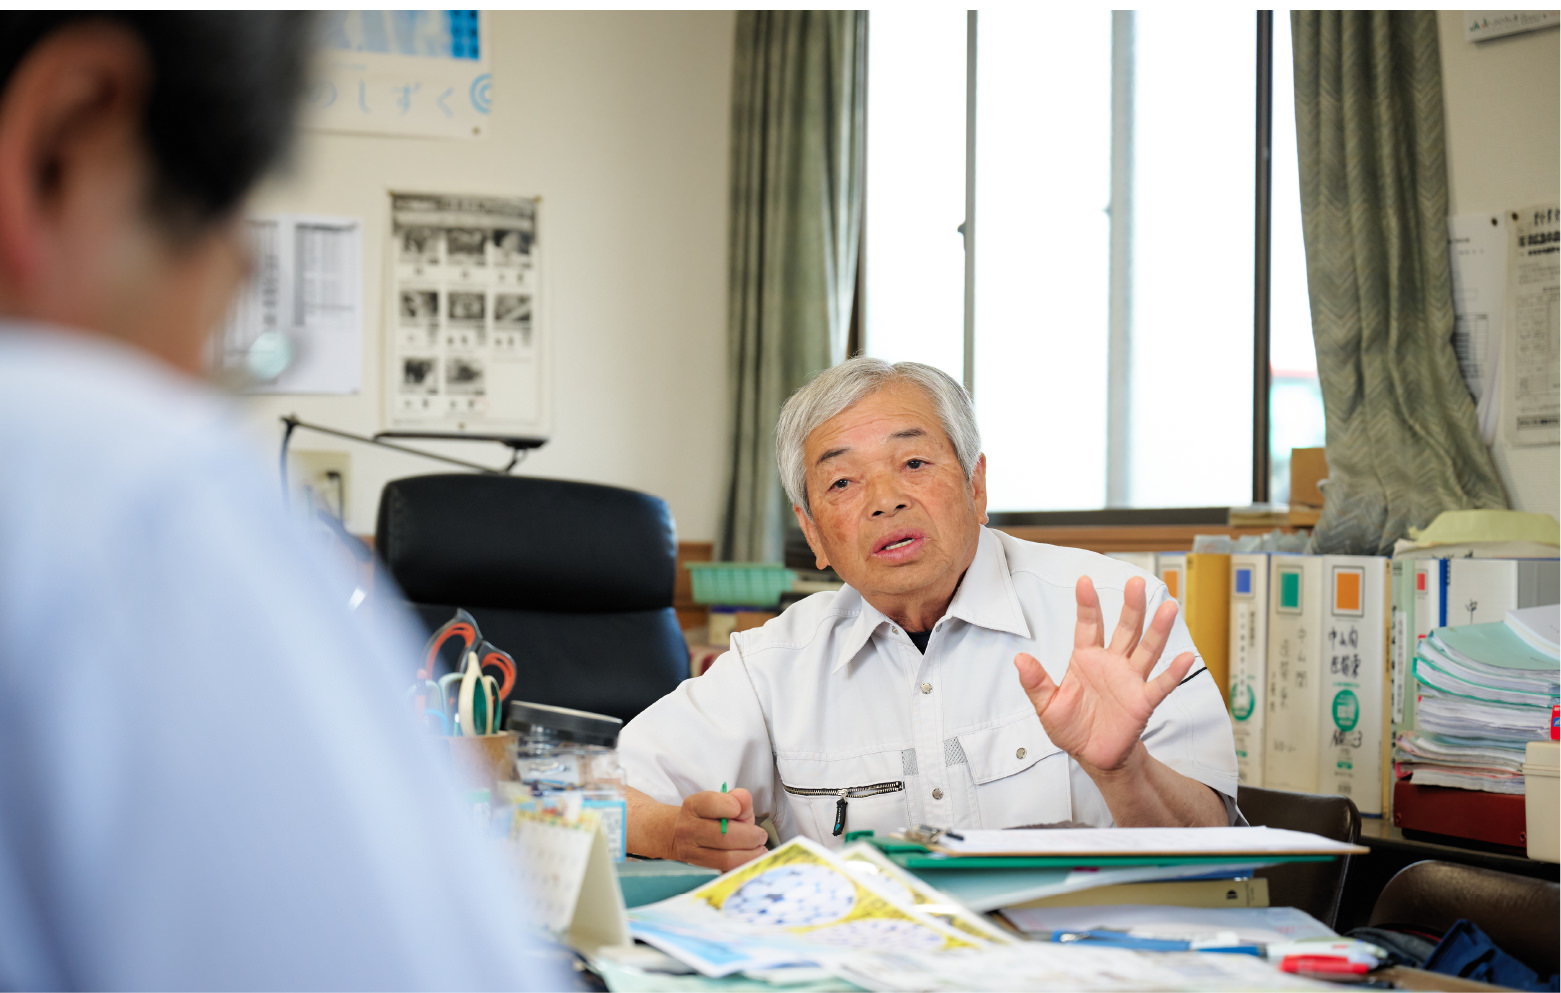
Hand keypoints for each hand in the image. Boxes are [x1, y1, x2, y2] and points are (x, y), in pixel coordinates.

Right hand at [667, 788, 767, 871]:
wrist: (686, 836)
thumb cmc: (710, 818)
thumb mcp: (724, 803)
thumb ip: (739, 799)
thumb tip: (743, 799)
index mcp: (693, 806)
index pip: (711, 804)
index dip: (732, 806)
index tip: (740, 811)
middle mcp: (688, 829)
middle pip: (724, 836)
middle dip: (750, 836)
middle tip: (761, 836)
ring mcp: (691, 852)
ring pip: (726, 858)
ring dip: (750, 855)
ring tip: (759, 849)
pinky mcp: (700, 870)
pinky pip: (727, 872)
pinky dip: (742, 866)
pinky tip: (749, 859)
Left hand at [1013, 575, 1194, 775]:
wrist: (1092, 756)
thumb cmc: (1072, 727)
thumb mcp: (1047, 705)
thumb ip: (1035, 682)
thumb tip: (1018, 659)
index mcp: (1086, 659)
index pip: (1088, 625)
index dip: (1087, 604)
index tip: (1084, 581)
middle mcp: (1112, 664)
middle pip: (1125, 629)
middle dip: (1131, 606)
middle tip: (1136, 582)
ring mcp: (1130, 680)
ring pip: (1147, 650)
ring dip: (1158, 630)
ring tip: (1168, 607)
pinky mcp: (1142, 702)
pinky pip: (1160, 684)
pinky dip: (1173, 672)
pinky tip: (1186, 656)